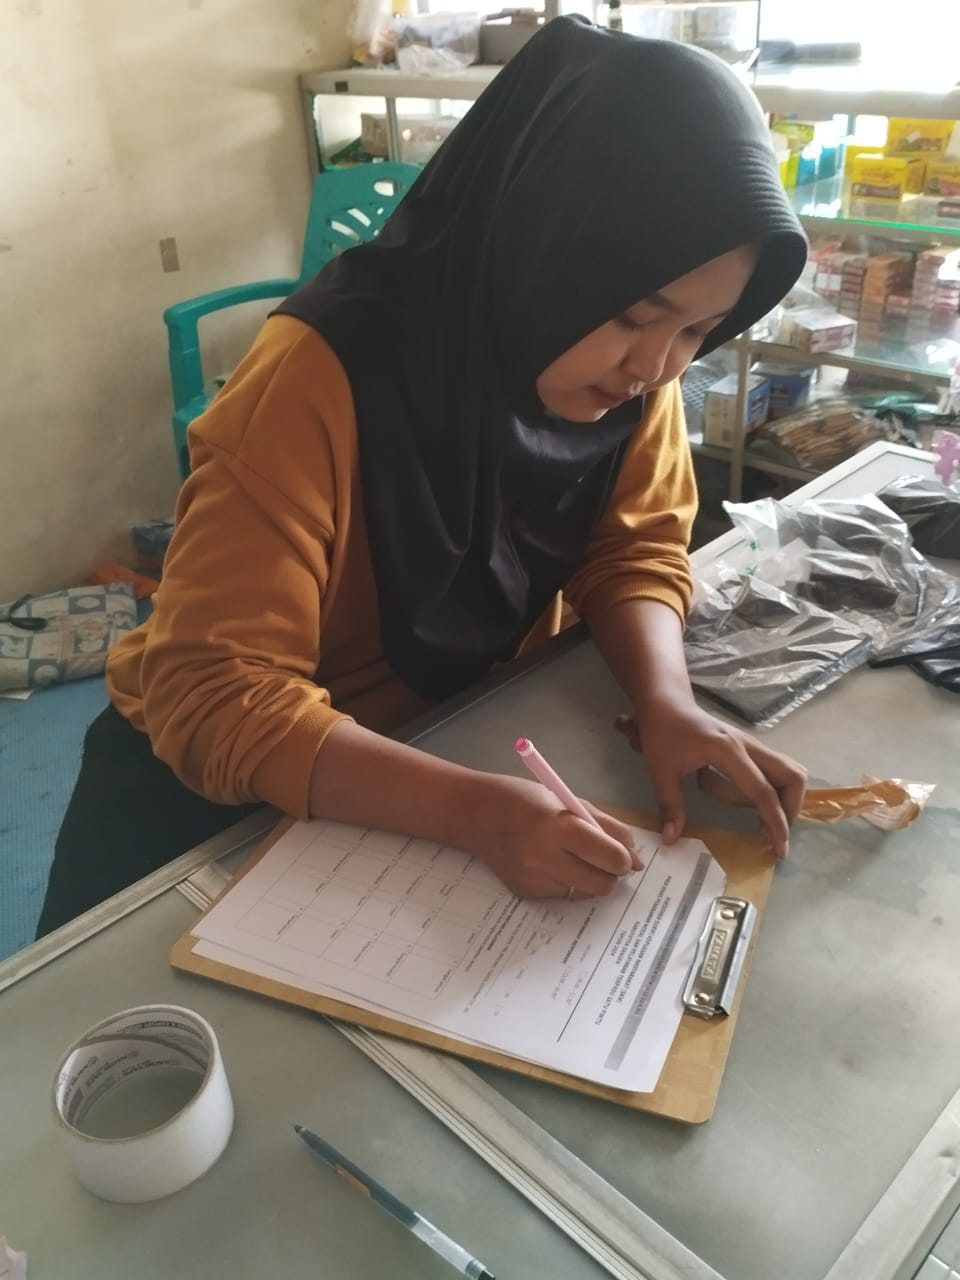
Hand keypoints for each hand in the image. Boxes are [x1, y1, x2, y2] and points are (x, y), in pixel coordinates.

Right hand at [465, 775, 641, 898]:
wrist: (473, 814)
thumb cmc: (524, 798)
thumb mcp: (567, 800)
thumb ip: (606, 827)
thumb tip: (636, 858)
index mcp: (558, 828)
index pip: (610, 857)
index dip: (624, 857)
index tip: (622, 852)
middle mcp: (545, 859)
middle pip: (603, 884)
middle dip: (611, 873)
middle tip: (602, 856)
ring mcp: (534, 880)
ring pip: (586, 892)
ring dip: (590, 877)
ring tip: (573, 855)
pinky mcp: (526, 894)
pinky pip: (564, 894)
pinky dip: (568, 881)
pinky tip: (551, 862)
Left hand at [615, 700, 805, 857]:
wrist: (665, 702)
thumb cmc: (662, 732)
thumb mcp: (660, 770)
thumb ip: (670, 805)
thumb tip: (671, 839)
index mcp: (728, 751)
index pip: (762, 790)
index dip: (775, 821)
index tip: (779, 848)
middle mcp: (748, 746)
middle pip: (792, 775)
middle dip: (791, 808)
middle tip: (770, 832)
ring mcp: (752, 745)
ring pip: (788, 772)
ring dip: (782, 799)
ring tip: (754, 819)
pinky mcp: (750, 748)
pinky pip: (773, 771)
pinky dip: (769, 790)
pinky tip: (741, 800)